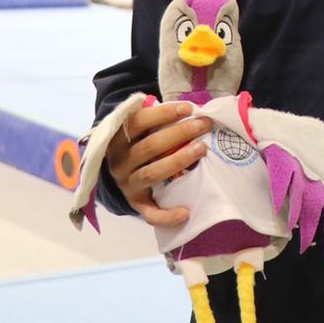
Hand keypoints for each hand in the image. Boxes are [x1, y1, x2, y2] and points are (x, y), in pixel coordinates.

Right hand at [106, 97, 212, 227]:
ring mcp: (127, 184)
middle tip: (204, 124)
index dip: (162, 114)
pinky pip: (150, 213)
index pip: (137, 122)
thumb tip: (191, 107)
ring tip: (202, 149)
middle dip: (180, 133)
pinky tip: (185, 212)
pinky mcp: (136, 204)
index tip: (188, 108)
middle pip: (149, 146)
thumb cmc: (140, 145)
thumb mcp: (140, 131)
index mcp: (118, 139)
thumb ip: (156, 119)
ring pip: (152, 173)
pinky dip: (167, 215)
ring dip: (178, 160)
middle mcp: (120, 162)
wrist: (122, 176)